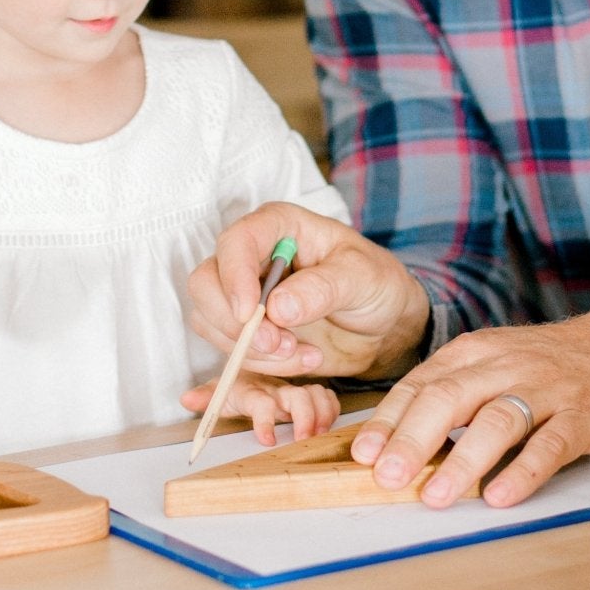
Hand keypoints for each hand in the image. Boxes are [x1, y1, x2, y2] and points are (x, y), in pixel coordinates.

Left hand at [179, 373, 341, 445]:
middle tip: (304, 439)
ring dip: (321, 414)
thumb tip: (186, 399)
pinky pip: (326, 396)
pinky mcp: (309, 394)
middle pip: (297, 398)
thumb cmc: (238, 388)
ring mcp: (294, 390)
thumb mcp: (219, 394)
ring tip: (319, 434)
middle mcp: (276, 388)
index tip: (267, 440)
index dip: (265, 420)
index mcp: (252, 389)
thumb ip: (206, 398)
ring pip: (316, 394)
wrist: (253, 371)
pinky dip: (331, 408)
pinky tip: (327, 423)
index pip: (260, 402)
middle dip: (305, 418)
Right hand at [188, 202, 428, 381]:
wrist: (384, 321)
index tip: (249, 315)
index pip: (235, 242)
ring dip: (251, 349)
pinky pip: (229, 348)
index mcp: (277, 226)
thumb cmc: (375, 283)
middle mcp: (252, 256)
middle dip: (234, 323)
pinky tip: (302, 360)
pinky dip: (260, 363)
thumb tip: (276, 308)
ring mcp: (244, 293)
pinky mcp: (247, 328)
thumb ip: (322, 288)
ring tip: (302, 354)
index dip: (234, 277)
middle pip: (206, 283)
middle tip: (278, 344)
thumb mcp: (361, 277)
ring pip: (210, 321)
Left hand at [350, 301, 589, 509]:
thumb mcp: (492, 362)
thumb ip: (449, 394)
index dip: (389, 420)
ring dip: (463, 460)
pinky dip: (522, 472)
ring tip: (437, 495)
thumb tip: (391, 443)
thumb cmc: (545, 363)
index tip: (362, 454)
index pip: (421, 384)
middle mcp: (505, 366)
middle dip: (414, 438)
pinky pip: (550, 444)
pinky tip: (499, 495)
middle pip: (451, 397)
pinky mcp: (582, 416)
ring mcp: (546, 389)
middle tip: (389, 476)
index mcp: (475, 352)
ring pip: (498, 420)